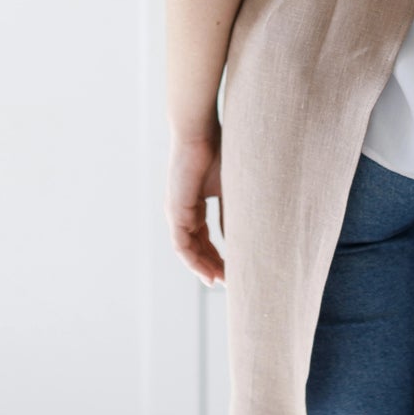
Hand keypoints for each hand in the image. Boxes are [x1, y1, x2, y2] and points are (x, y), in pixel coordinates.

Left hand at [165, 129, 225, 286]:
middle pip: (195, 247)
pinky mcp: (174, 211)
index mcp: (194, 204)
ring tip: (219, 282)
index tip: (232, 270)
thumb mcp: (229, 188)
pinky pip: (181, 244)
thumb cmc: (218, 152)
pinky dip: (194, 260)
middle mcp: (182, 210)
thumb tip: (238, 239)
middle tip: (228, 282)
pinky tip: (207, 272)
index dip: (216, 255)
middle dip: (211, 265)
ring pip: (187, 250)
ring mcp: (176, 212)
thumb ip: (230, 213)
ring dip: (202, 267)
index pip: (203, 237)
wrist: (200, 132)